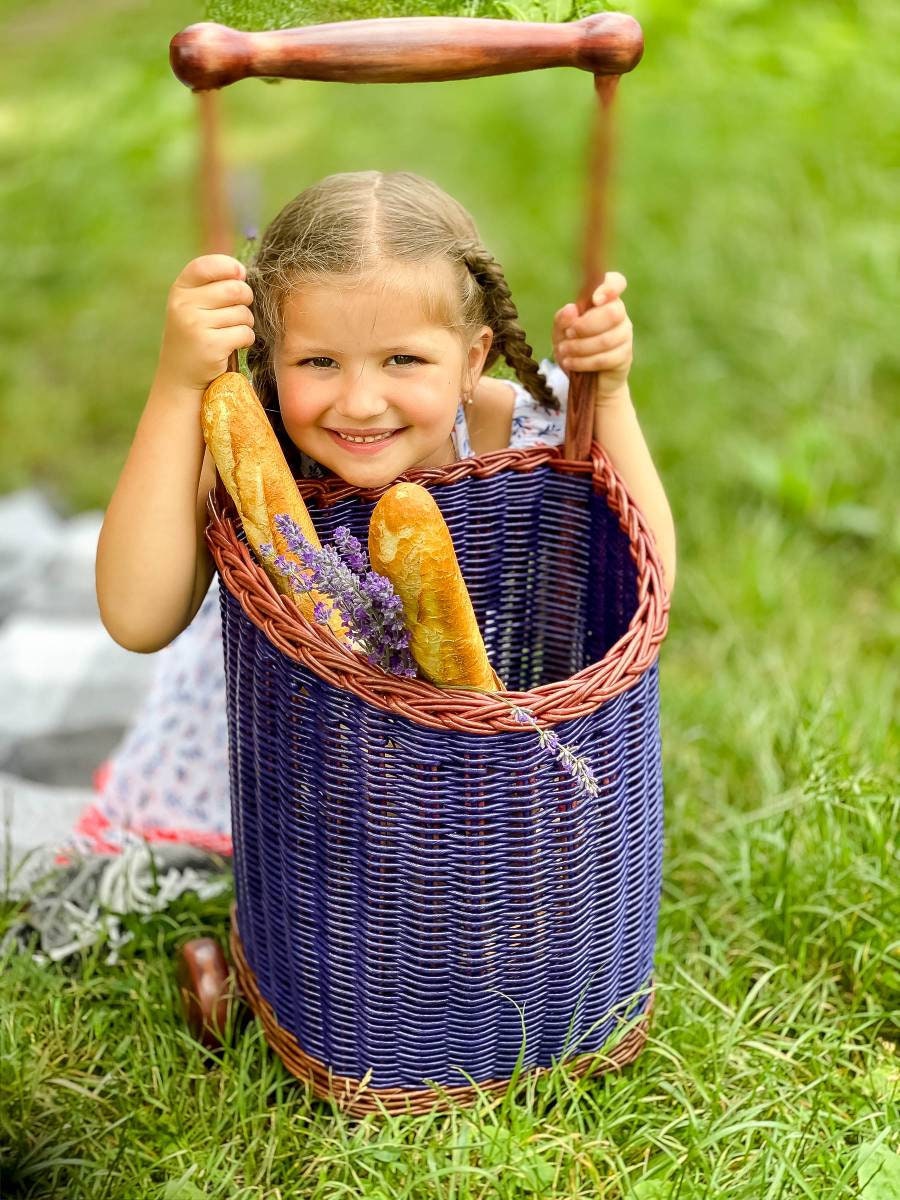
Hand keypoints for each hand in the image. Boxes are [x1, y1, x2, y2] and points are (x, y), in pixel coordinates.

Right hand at [156, 255, 254, 392]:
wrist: (180, 377)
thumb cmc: (194, 336)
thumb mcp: (192, 307)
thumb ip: (211, 287)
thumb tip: (241, 272)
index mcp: (180, 291)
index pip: (207, 265)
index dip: (230, 267)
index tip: (240, 275)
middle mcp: (184, 305)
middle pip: (234, 289)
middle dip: (246, 298)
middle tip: (241, 310)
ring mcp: (196, 325)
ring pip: (243, 313)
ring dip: (246, 323)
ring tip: (232, 331)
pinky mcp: (211, 346)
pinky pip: (245, 333)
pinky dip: (246, 339)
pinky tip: (233, 345)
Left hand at [552, 272, 631, 403]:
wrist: (584, 379)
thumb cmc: (573, 347)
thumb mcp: (561, 333)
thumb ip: (563, 319)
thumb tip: (571, 309)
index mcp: (604, 301)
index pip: (616, 282)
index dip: (609, 287)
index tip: (595, 300)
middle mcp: (619, 315)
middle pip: (613, 312)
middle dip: (586, 325)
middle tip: (569, 334)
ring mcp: (624, 336)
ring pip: (607, 339)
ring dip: (580, 347)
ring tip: (564, 351)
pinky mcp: (624, 356)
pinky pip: (606, 358)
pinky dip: (584, 362)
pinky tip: (570, 363)